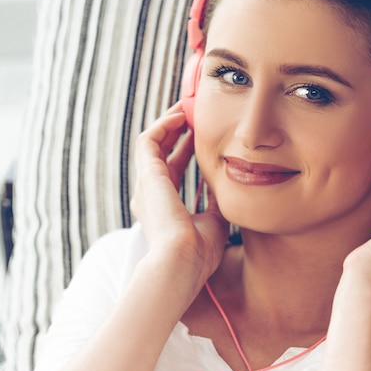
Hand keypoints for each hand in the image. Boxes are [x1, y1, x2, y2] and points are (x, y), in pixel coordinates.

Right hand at [130, 103, 228, 288]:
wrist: (181, 262)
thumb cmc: (198, 252)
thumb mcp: (214, 221)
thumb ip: (215, 201)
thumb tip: (222, 184)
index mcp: (164, 206)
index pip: (174, 169)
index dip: (187, 150)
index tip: (202, 135)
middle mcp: (151, 194)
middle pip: (161, 152)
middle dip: (177, 132)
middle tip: (194, 114)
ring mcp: (147, 185)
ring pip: (153, 144)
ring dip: (169, 124)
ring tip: (187, 108)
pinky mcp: (147, 176)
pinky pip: (149, 141)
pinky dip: (163, 126)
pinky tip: (180, 117)